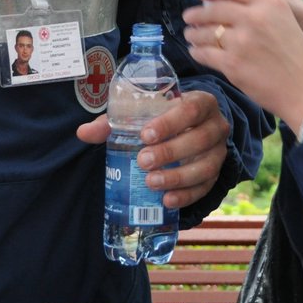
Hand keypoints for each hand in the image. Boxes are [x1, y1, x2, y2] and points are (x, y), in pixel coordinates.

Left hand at [76, 89, 228, 209]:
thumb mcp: (142, 113)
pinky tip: (167, 200)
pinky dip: (186, 195)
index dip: (170, 122)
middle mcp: (216, 126)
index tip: (145, 135)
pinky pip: (206, 187)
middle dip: (171, 152)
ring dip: (178, 177)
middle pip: (201, 139)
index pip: (191, 109)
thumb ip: (114, 122)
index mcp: (200, 102)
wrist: (190, 129)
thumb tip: (83, 132)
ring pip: (206, 166)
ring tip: (151, 183)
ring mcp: (219, 152)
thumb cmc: (162, 118)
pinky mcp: (216, 174)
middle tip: (143, 161)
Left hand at [195, 0, 302, 78]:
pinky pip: (205, 54)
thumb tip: (228, 7)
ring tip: (190, 34)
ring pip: (206, 32)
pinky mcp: (232, 64)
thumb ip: (261, 10)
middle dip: (197, 13)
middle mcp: (255, 18)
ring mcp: (242, 41)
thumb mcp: (287, 21)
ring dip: (194, 33)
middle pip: (214, 8)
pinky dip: (197, 52)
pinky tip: (196, 52)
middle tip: (189, 15)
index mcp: (271, 3)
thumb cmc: (300, 59)